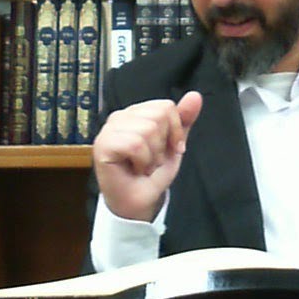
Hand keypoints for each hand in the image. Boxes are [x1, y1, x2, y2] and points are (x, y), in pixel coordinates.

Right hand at [92, 91, 203, 221]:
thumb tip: (195, 96)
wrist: (139, 203)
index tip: (171, 149)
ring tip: (143, 165)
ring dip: (152, 156)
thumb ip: (183, 119)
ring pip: (148, 129)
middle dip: (163, 144)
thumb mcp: (173, 144)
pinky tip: (135, 169)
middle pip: (158, 115)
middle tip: (152, 159)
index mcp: (135, 113)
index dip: (175, 130)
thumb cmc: (151, 174)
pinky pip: (135, 144)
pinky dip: (142, 161)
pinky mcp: (103, 145)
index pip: (165, 106)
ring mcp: (108, 130)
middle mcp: (119, 117)